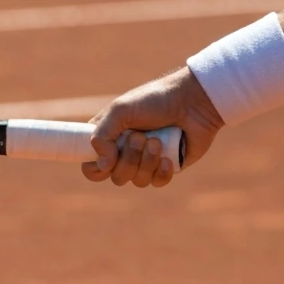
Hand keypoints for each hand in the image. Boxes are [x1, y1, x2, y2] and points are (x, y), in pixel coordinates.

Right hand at [81, 66, 224, 187]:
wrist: (192, 101)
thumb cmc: (155, 100)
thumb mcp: (120, 110)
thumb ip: (102, 136)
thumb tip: (103, 166)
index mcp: (109, 137)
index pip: (91, 166)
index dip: (95, 168)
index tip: (107, 156)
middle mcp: (125, 152)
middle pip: (116, 176)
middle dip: (129, 158)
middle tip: (140, 136)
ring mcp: (146, 161)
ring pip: (137, 181)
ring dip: (147, 161)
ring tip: (158, 140)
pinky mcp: (166, 167)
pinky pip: (157, 182)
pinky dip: (161, 171)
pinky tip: (168, 157)